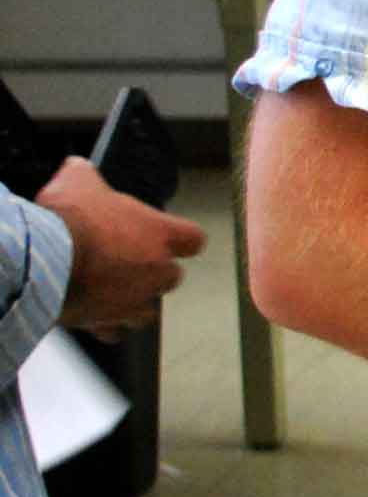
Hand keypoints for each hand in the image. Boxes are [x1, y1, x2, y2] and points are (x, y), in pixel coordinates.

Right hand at [38, 157, 204, 336]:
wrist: (44, 260)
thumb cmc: (69, 219)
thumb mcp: (78, 181)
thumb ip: (88, 174)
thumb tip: (78, 167)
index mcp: (160, 234)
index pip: (193, 239)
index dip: (182, 239)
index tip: (171, 237)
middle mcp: (155, 271)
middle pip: (171, 277)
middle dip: (154, 272)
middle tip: (128, 262)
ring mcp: (133, 300)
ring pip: (148, 309)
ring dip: (135, 301)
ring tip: (113, 290)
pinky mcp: (107, 321)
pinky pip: (114, 329)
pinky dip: (106, 324)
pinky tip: (92, 313)